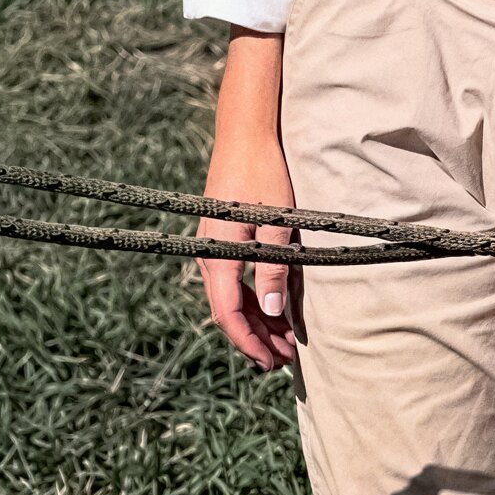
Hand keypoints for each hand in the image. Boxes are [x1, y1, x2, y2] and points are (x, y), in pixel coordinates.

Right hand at [197, 42, 304, 372]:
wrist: (245, 132)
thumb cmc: (264, 173)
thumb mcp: (277, 222)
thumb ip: (274, 268)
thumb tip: (271, 312)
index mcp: (219, 254)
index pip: (228, 314)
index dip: (250, 343)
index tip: (271, 362)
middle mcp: (209, 254)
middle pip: (228, 311)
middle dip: (256, 338)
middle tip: (285, 359)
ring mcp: (213, 246)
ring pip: (230, 296)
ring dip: (256, 319)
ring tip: (285, 338)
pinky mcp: (221, 236)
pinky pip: (233, 277)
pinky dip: (252, 296)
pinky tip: (274, 305)